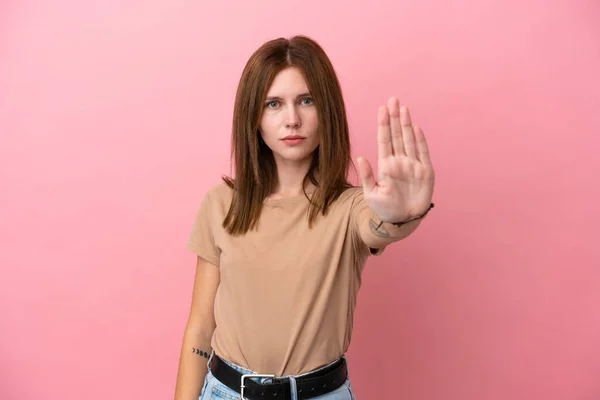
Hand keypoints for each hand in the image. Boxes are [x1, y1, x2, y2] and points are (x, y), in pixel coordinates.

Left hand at [357, 97, 434, 222]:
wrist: (402, 220)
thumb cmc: (384, 208)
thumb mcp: (371, 194)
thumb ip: (367, 176)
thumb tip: (360, 157)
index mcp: (386, 165)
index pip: (384, 140)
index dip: (383, 125)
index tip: (382, 109)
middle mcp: (399, 161)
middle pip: (397, 135)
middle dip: (395, 118)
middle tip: (393, 100)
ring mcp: (413, 165)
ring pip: (409, 140)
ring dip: (406, 124)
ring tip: (403, 108)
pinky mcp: (425, 172)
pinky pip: (423, 153)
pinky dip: (420, 140)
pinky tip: (416, 127)